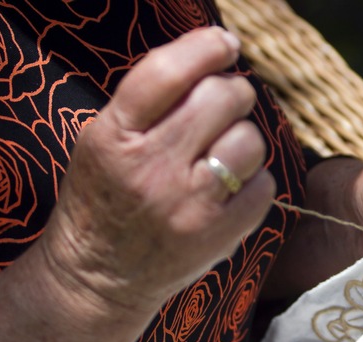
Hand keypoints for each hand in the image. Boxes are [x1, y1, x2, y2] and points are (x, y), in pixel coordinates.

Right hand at [41, 27, 275, 312]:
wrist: (99, 277)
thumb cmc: (103, 200)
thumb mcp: (103, 142)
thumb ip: (149, 104)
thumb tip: (214, 65)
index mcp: (114, 136)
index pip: (168, 73)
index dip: (206, 48)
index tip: (225, 44)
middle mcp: (152, 168)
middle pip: (223, 98)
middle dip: (233, 93)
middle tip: (226, 105)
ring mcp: (189, 204)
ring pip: (250, 140)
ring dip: (245, 140)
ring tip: (224, 154)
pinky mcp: (218, 235)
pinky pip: (264, 185)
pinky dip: (254, 182)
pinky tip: (231, 190)